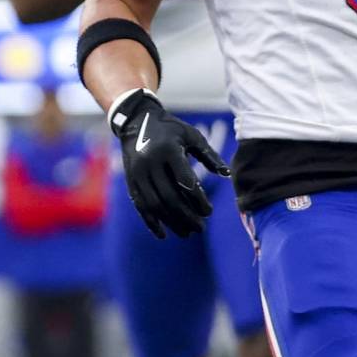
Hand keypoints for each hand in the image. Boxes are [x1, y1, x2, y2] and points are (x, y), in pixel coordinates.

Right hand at [105, 88, 226, 238]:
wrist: (136, 121)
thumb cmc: (170, 129)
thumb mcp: (192, 135)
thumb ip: (209, 154)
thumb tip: (226, 174)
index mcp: (168, 150)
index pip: (185, 181)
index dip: (198, 200)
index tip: (209, 212)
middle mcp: (150, 162)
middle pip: (170, 197)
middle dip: (187, 216)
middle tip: (201, 229)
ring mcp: (137, 173)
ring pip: (155, 205)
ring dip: (171, 223)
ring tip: (187, 234)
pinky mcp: (130, 181)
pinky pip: (140, 206)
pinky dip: (151, 222)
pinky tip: (163, 234)